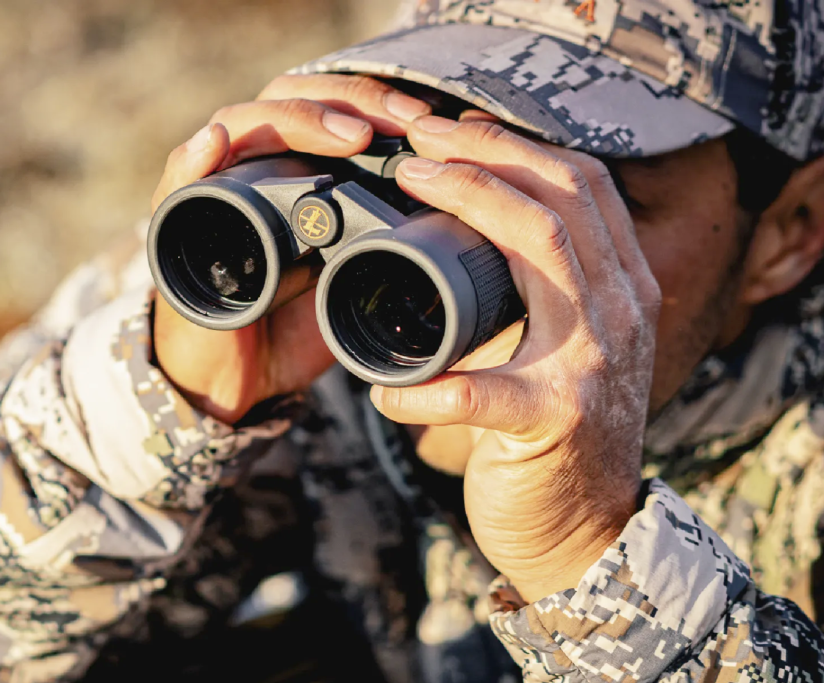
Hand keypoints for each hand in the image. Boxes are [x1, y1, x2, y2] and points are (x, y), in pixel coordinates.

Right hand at [151, 75, 431, 423]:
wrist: (239, 379)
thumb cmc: (293, 324)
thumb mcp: (355, 281)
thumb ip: (391, 248)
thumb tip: (458, 225)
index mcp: (296, 170)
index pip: (330, 105)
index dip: (379, 101)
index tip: (429, 119)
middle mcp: (252, 166)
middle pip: (292, 100)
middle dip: (350, 101)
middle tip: (400, 121)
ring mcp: (214, 190)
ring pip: (243, 125)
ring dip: (294, 121)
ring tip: (345, 135)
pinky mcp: (179, 227)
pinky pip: (178, 183)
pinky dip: (192, 160)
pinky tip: (214, 142)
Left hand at [370, 115, 660, 601]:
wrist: (587, 534)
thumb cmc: (555, 435)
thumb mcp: (565, 348)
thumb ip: (540, 294)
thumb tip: (462, 239)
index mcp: (622, 290)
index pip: (585, 188)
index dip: (518, 146)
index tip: (453, 130)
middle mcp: (622, 313)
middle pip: (564, 198)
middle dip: (487, 154)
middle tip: (417, 140)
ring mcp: (594, 364)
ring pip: (542, 251)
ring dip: (470, 206)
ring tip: (408, 190)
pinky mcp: (555, 421)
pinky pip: (477, 390)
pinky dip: (421, 387)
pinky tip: (382, 391)